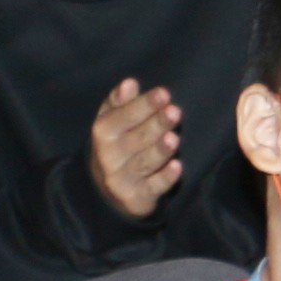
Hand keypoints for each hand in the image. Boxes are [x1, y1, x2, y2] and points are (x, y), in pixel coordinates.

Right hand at [87, 76, 187, 220]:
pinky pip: (153, 187)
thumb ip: (120, 101)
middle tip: (174, 111)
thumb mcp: (111, 120)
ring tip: (173, 138)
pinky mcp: (137, 197)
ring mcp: (122, 179)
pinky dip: (165, 178)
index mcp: (103, 132)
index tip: (164, 93)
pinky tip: (177, 167)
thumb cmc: (115, 145)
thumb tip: (129, 83)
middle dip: (155, 125)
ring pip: (144, 162)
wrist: (105, 190)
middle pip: (135, 139)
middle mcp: (109, 157)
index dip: (143, 105)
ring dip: (159, 150)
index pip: (123, 117)